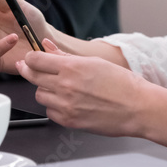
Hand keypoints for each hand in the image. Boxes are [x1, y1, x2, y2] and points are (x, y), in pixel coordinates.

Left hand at [16, 39, 151, 137]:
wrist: (136, 107)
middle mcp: (65, 86)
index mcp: (71, 68)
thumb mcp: (93, 62)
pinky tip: (67, 102)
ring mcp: (66, 105)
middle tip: (31, 69)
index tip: (31, 58)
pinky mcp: (69, 121)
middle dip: (30, 71)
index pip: (36, 60)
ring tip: (60, 87)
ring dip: (45, 90)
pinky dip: (54, 106)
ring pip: (40, 95)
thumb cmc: (120, 83)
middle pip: (33, 77)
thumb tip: (46, 45)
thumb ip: (65, 55)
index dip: (30, 58)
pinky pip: (50, 112)